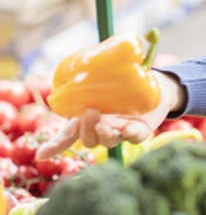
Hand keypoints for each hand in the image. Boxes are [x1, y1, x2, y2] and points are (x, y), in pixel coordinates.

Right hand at [35, 71, 184, 159]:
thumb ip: (92, 78)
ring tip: (105, 122)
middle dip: (86, 130)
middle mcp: (103, 129)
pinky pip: (134, 138)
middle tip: (90, 111)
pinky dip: (130, 134)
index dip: (55, 146)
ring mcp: (120, 132)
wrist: (154, 88)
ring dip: (104, 133)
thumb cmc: (124, 85)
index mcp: (89, 119)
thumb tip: (84, 60)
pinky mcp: (140, 131)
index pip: (68, 136)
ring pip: (108, 142)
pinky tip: (128, 128)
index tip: (41, 154)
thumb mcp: (104, 81)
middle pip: (89, 140)